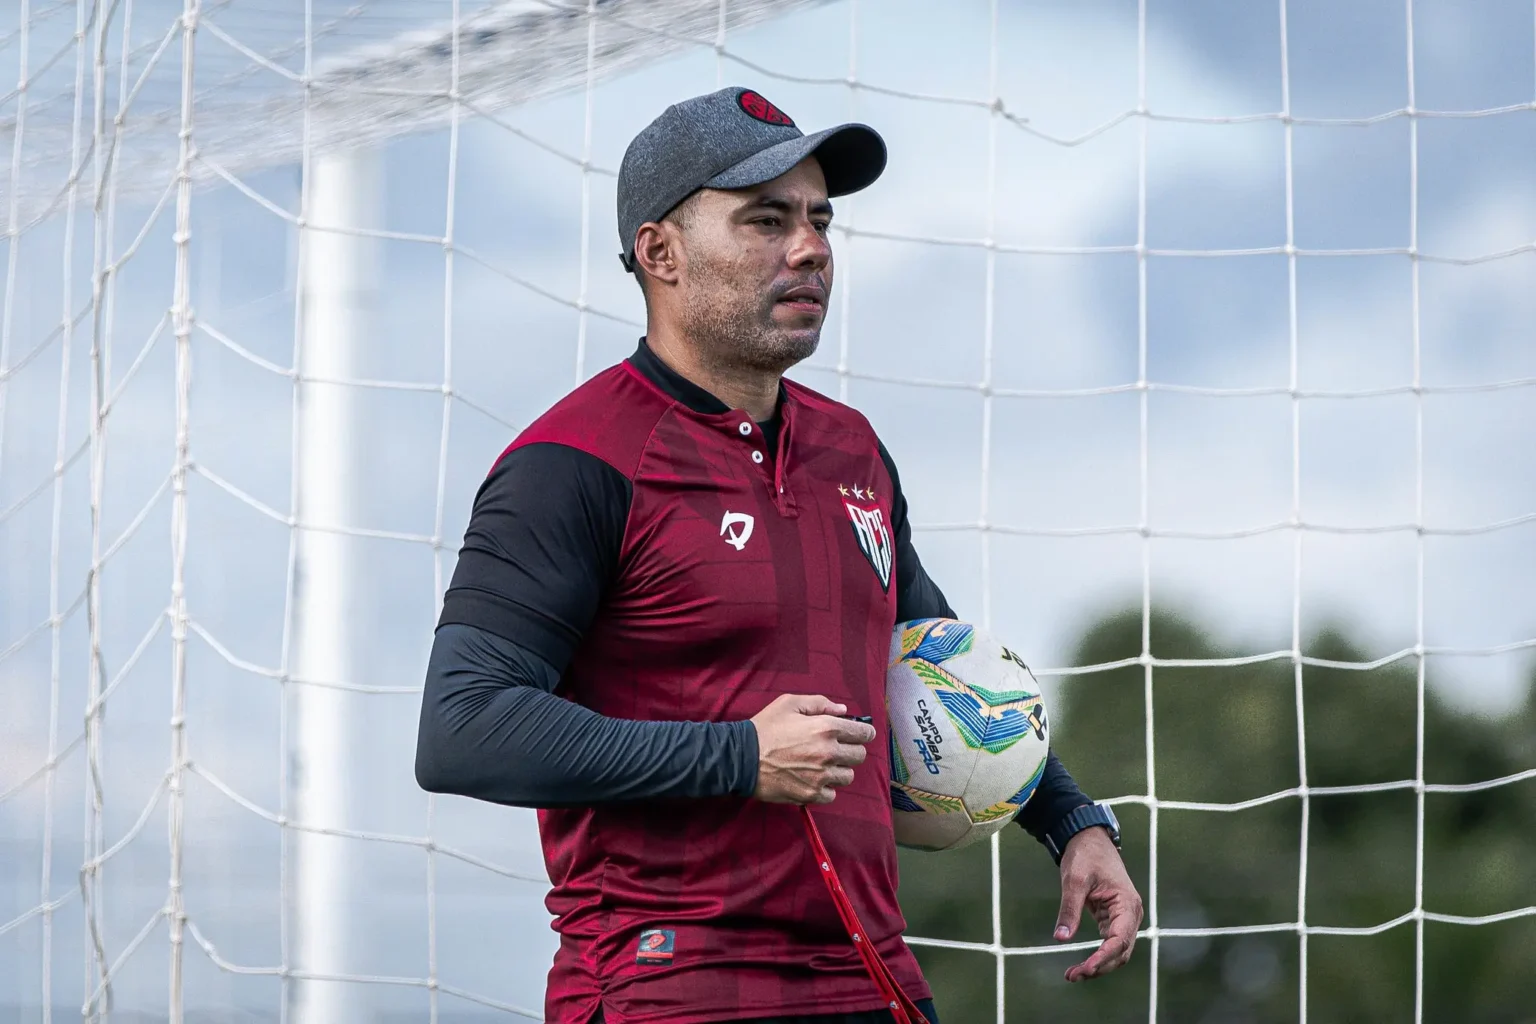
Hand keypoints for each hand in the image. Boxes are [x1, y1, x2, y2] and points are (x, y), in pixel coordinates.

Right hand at [749, 694, 876, 804]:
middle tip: (835, 749)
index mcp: (827, 728)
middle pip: (859, 756)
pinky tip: (813, 779)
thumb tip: (843, 711)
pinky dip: (825, 788)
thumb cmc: (765, 728)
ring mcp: (821, 776)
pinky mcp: (811, 794)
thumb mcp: (790, 703)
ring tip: (822, 765)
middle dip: (850, 751)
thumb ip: (820, 703)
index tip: (858, 735)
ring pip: (848, 776)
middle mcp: (829, 752)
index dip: (863, 733)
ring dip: (838, 770)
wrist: (741, 757)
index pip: (864, 734)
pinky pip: (832, 795)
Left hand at [1054, 825, 1142, 981]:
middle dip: (1099, 967)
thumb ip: (1069, 909)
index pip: (1120, 940)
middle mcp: (1131, 914)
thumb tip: (1061, 938)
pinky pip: (1109, 944)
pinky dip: (1097, 956)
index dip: (1103, 958)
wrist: (1088, 839)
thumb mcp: (1074, 880)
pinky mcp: (1113, 919)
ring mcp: (1123, 918)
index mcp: (1127, 904)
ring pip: (1116, 951)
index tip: (1085, 969)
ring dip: (1098, 965)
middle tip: (1072, 976)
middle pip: (1121, 952)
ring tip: (1073, 975)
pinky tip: (1081, 965)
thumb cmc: (1085, 855)